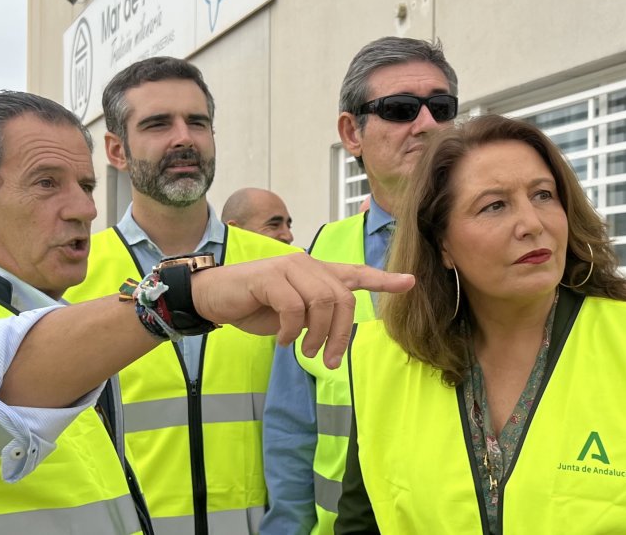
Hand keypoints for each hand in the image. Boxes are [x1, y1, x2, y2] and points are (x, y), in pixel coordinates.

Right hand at [190, 252, 413, 367]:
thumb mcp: (292, 313)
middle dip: (340, 334)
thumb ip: (316, 315)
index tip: (410, 282)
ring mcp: (288, 267)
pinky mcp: (269, 276)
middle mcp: (307, 265)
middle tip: (328, 360)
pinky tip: (284, 341)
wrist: (215, 297)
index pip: (356, 274)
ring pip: (322, 301)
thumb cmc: (255, 305)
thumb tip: (334, 335)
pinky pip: (294, 307)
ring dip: (317, 334)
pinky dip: (292, 331)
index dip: (383, 280)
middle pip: (342, 298)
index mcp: (316, 273)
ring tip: (304, 351)